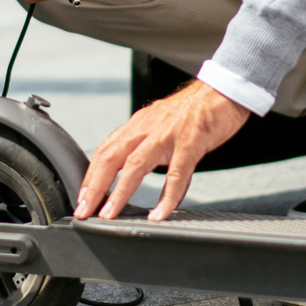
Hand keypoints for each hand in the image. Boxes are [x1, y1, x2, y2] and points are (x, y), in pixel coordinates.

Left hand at [74, 80, 249, 221]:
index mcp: (138, 124)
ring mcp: (167, 135)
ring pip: (135, 165)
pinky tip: (159, 214)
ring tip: (109, 214)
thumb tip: (129, 170)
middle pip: (111, 157)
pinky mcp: (190, 143)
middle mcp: (147, 128)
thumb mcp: (160, 123)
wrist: (223, 91)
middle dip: (95, 186)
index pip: (104, 150)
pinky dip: (166, 197)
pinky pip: (176, 174)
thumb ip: (144, 143)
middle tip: (84, 210)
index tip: (82, 198)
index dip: (91, 176)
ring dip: (120, 193)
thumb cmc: (193, 110)